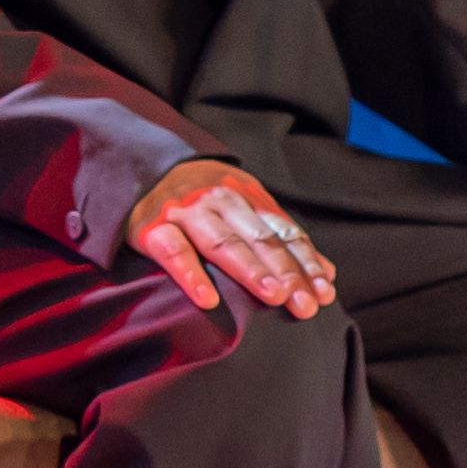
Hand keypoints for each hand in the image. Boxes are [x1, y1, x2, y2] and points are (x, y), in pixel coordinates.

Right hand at [128, 161, 336, 320]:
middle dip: (287, 272)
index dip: (306, 262)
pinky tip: (208, 300)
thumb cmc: (200, 199)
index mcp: (247, 197)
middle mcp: (221, 202)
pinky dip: (191, 275)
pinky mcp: (151, 228)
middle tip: (306, 304)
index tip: (325, 292)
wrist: (138, 164)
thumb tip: (328, 275)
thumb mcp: (243, 207)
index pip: (284, 232)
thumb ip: (281, 239)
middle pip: (260, 240)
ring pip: (224, 243)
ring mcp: (186, 213)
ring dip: (251, 270)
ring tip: (274, 296)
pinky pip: (174, 252)